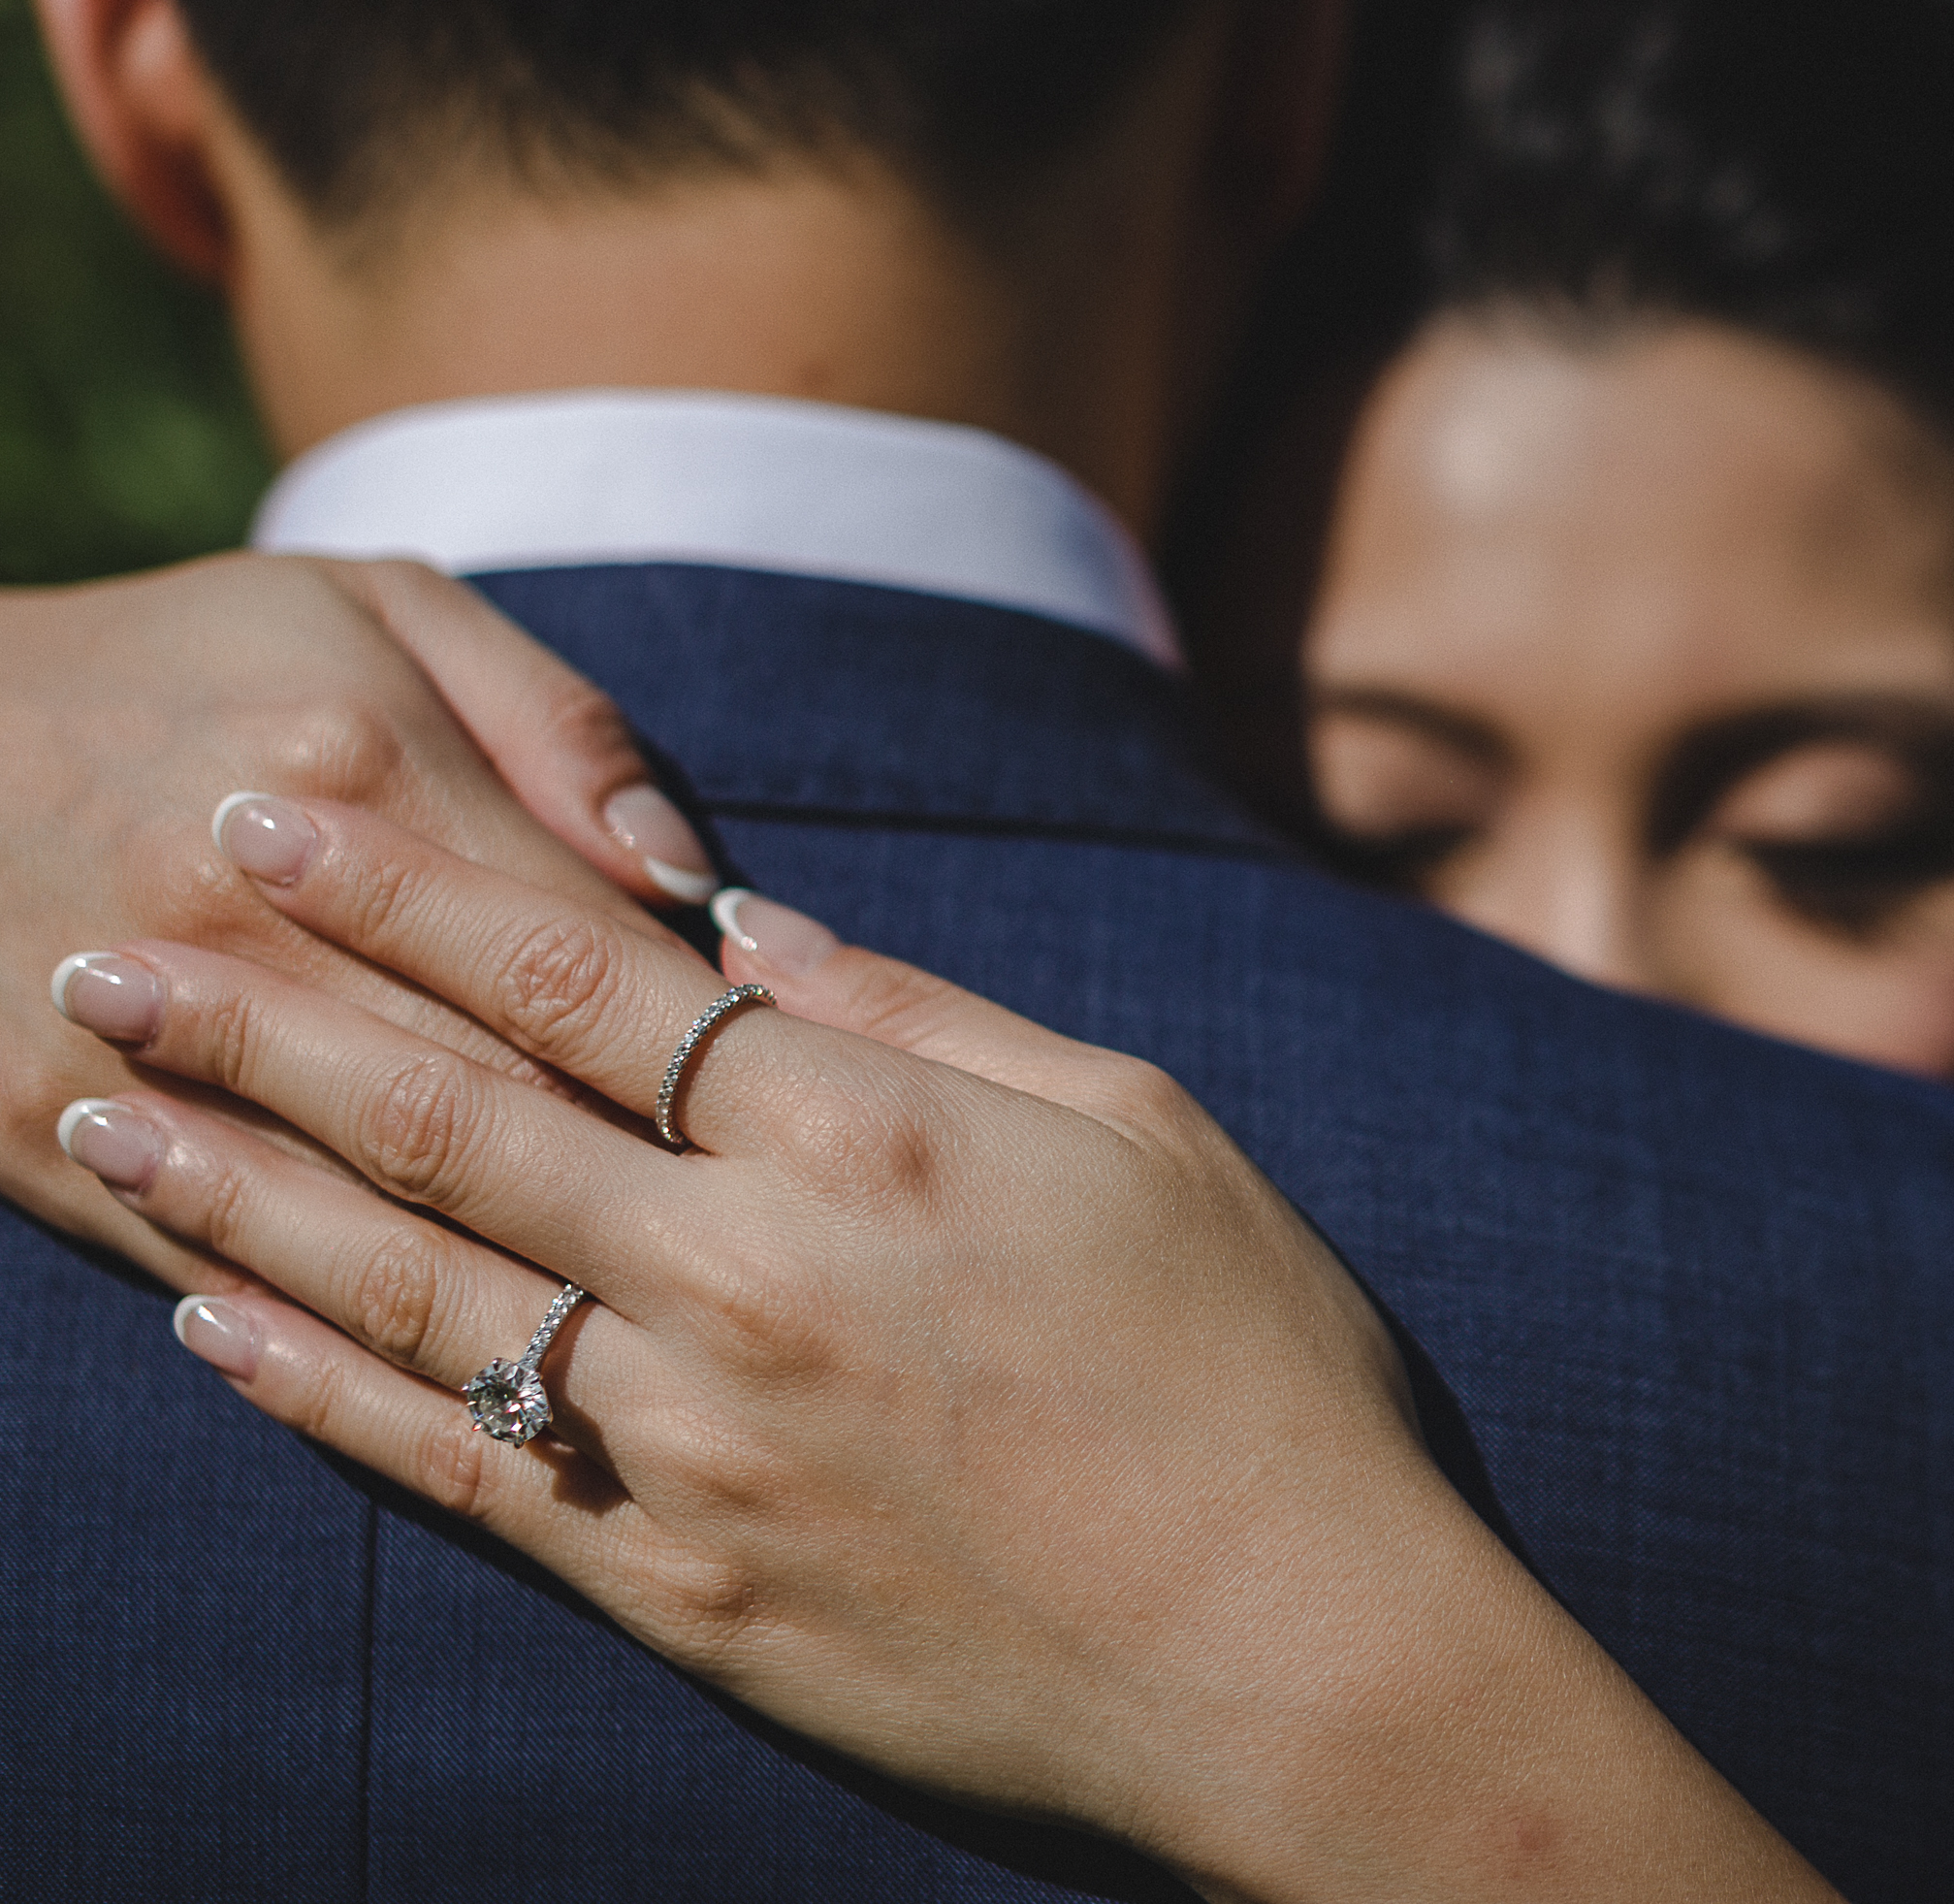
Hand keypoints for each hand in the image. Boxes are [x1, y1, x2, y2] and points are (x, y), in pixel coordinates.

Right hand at [0, 554, 713, 1287]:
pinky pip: (225, 1262)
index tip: (774, 1097)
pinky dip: (339, 1332)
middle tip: (737, 1237)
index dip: (696, 1043)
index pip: (583, 954)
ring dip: (506, 1280)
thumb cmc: (184, 663)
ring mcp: (137, 1042)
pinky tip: (452, 1361)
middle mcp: (247, 919)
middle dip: (633, 1181)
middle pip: (497, 1101)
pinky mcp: (38, 1134)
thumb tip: (681, 874)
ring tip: (630, 1320)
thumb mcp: (382, 610)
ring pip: (367, 1208)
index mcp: (360, 773)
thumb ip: (562, 729)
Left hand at [51, 795, 1834, 1903]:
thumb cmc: (1260, 1375)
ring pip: (416, 1288)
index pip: (583, 976)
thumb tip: (750, 928)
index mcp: (872, 1139)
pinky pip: (459, 1475)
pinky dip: (321, 1395)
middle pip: (453, 1117)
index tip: (272, 814)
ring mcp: (700, 1449)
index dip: (407, 888)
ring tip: (94, 1108)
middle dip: (262, 1015)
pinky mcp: (683, 1597)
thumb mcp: (1142, 1133)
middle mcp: (752, 1278)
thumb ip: (930, 1021)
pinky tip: (214, 1324)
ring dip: (235, 1189)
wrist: (1303, 1669)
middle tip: (106, 939)